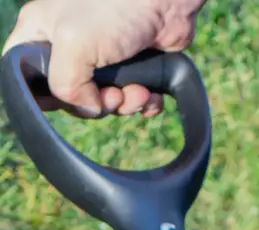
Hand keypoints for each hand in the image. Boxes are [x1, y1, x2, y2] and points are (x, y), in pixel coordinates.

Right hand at [3, 0, 203, 117]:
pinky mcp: (130, 65)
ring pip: (102, 101)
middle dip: (95, 104)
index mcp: (40, 31)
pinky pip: (130, 99)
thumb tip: (88, 107)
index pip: (25, 73)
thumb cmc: (114, 7)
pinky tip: (150, 94)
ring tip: (138, 91)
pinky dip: (142, 102)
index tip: (67, 100)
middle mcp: (66, 44)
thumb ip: (65, 85)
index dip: (43, 96)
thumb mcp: (73, 44)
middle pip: (69, 96)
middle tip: (113, 94)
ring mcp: (99, 56)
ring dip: (124, 105)